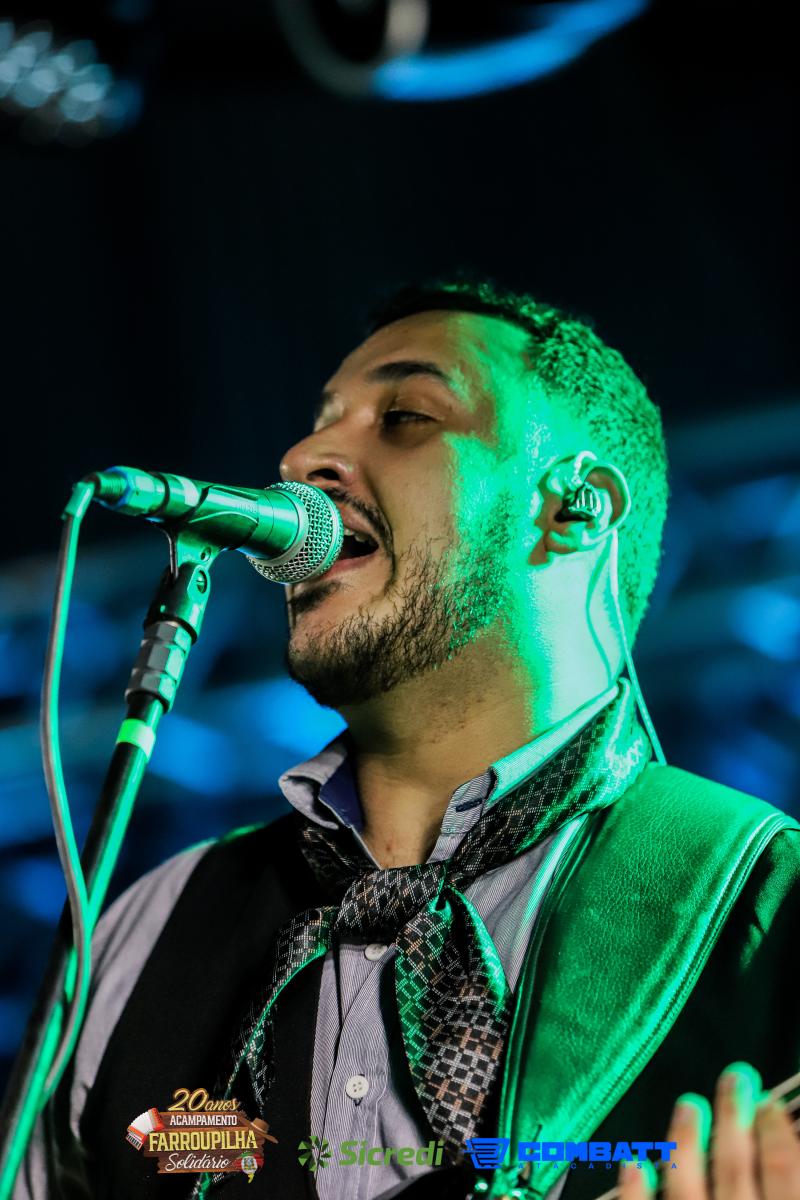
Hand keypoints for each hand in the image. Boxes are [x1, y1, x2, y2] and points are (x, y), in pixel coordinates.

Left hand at [617, 1062, 799, 1198]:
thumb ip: (787, 1182)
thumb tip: (787, 1138)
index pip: (784, 1170)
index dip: (776, 1130)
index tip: (769, 1102)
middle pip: (735, 1167)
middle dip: (734, 1116)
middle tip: (735, 1077)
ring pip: (687, 1187)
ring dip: (685, 1141)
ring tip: (689, 1105)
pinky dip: (636, 1191)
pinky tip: (633, 1162)